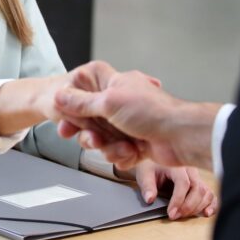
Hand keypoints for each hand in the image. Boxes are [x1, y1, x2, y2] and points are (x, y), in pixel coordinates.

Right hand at [56, 61, 220, 171]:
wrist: (180, 137)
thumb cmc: (151, 111)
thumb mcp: (109, 102)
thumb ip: (81, 102)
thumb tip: (59, 95)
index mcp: (116, 84)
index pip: (85, 89)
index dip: (73, 104)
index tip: (65, 117)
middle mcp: (121, 103)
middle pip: (91, 120)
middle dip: (90, 134)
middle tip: (93, 140)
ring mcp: (128, 124)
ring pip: (103, 139)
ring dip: (108, 147)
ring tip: (120, 148)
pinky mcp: (135, 143)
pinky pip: (116, 152)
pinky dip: (121, 155)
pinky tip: (131, 153)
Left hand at [115, 162, 217, 219]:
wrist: (155, 162)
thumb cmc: (151, 168)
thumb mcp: (144, 174)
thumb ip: (147, 187)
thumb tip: (149, 199)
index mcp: (177, 166)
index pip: (183, 183)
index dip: (179, 200)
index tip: (171, 213)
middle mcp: (191, 170)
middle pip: (197, 189)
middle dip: (187, 206)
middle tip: (175, 216)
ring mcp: (197, 177)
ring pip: (205, 193)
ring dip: (197, 207)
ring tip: (183, 215)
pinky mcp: (200, 184)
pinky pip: (210, 195)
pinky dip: (211, 204)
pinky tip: (206, 213)